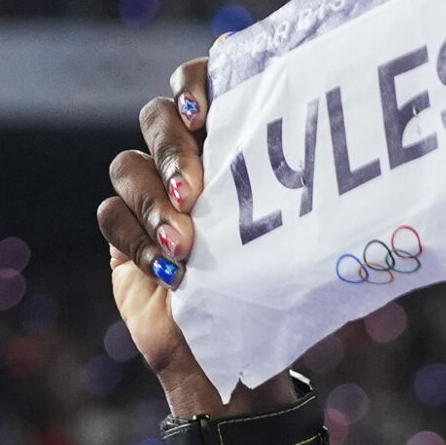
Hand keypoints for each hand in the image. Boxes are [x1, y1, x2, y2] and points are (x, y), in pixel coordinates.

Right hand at [95, 59, 288, 418]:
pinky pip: (111, 215)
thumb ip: (297, 197)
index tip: (201, 108)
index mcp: (229, 149)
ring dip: (154, 203)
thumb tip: (334, 155)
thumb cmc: (269, 298)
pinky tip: (169, 274)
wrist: (230, 363)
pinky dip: (136, 240)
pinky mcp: (122, 232)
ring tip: (185, 249)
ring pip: (127, 166)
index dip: (194, 81)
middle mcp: (186, 163)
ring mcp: (150, 196)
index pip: (202, 86)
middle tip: (194, 192)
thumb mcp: (290, 244)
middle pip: (158, 119)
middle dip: (173, 150)